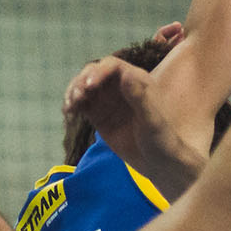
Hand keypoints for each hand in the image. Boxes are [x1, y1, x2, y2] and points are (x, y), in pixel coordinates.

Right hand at [63, 57, 207, 199]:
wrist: (159, 164)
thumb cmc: (162, 140)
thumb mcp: (152, 120)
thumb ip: (140, 97)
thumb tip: (126, 74)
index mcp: (136, 80)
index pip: (112, 66)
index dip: (98, 72)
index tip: (89, 86)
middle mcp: (120, 85)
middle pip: (93, 73)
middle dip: (82, 81)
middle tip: (77, 98)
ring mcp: (107, 100)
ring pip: (83, 86)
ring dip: (73, 92)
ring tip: (70, 107)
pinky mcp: (98, 114)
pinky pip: (80, 104)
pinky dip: (72, 105)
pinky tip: (68, 113)